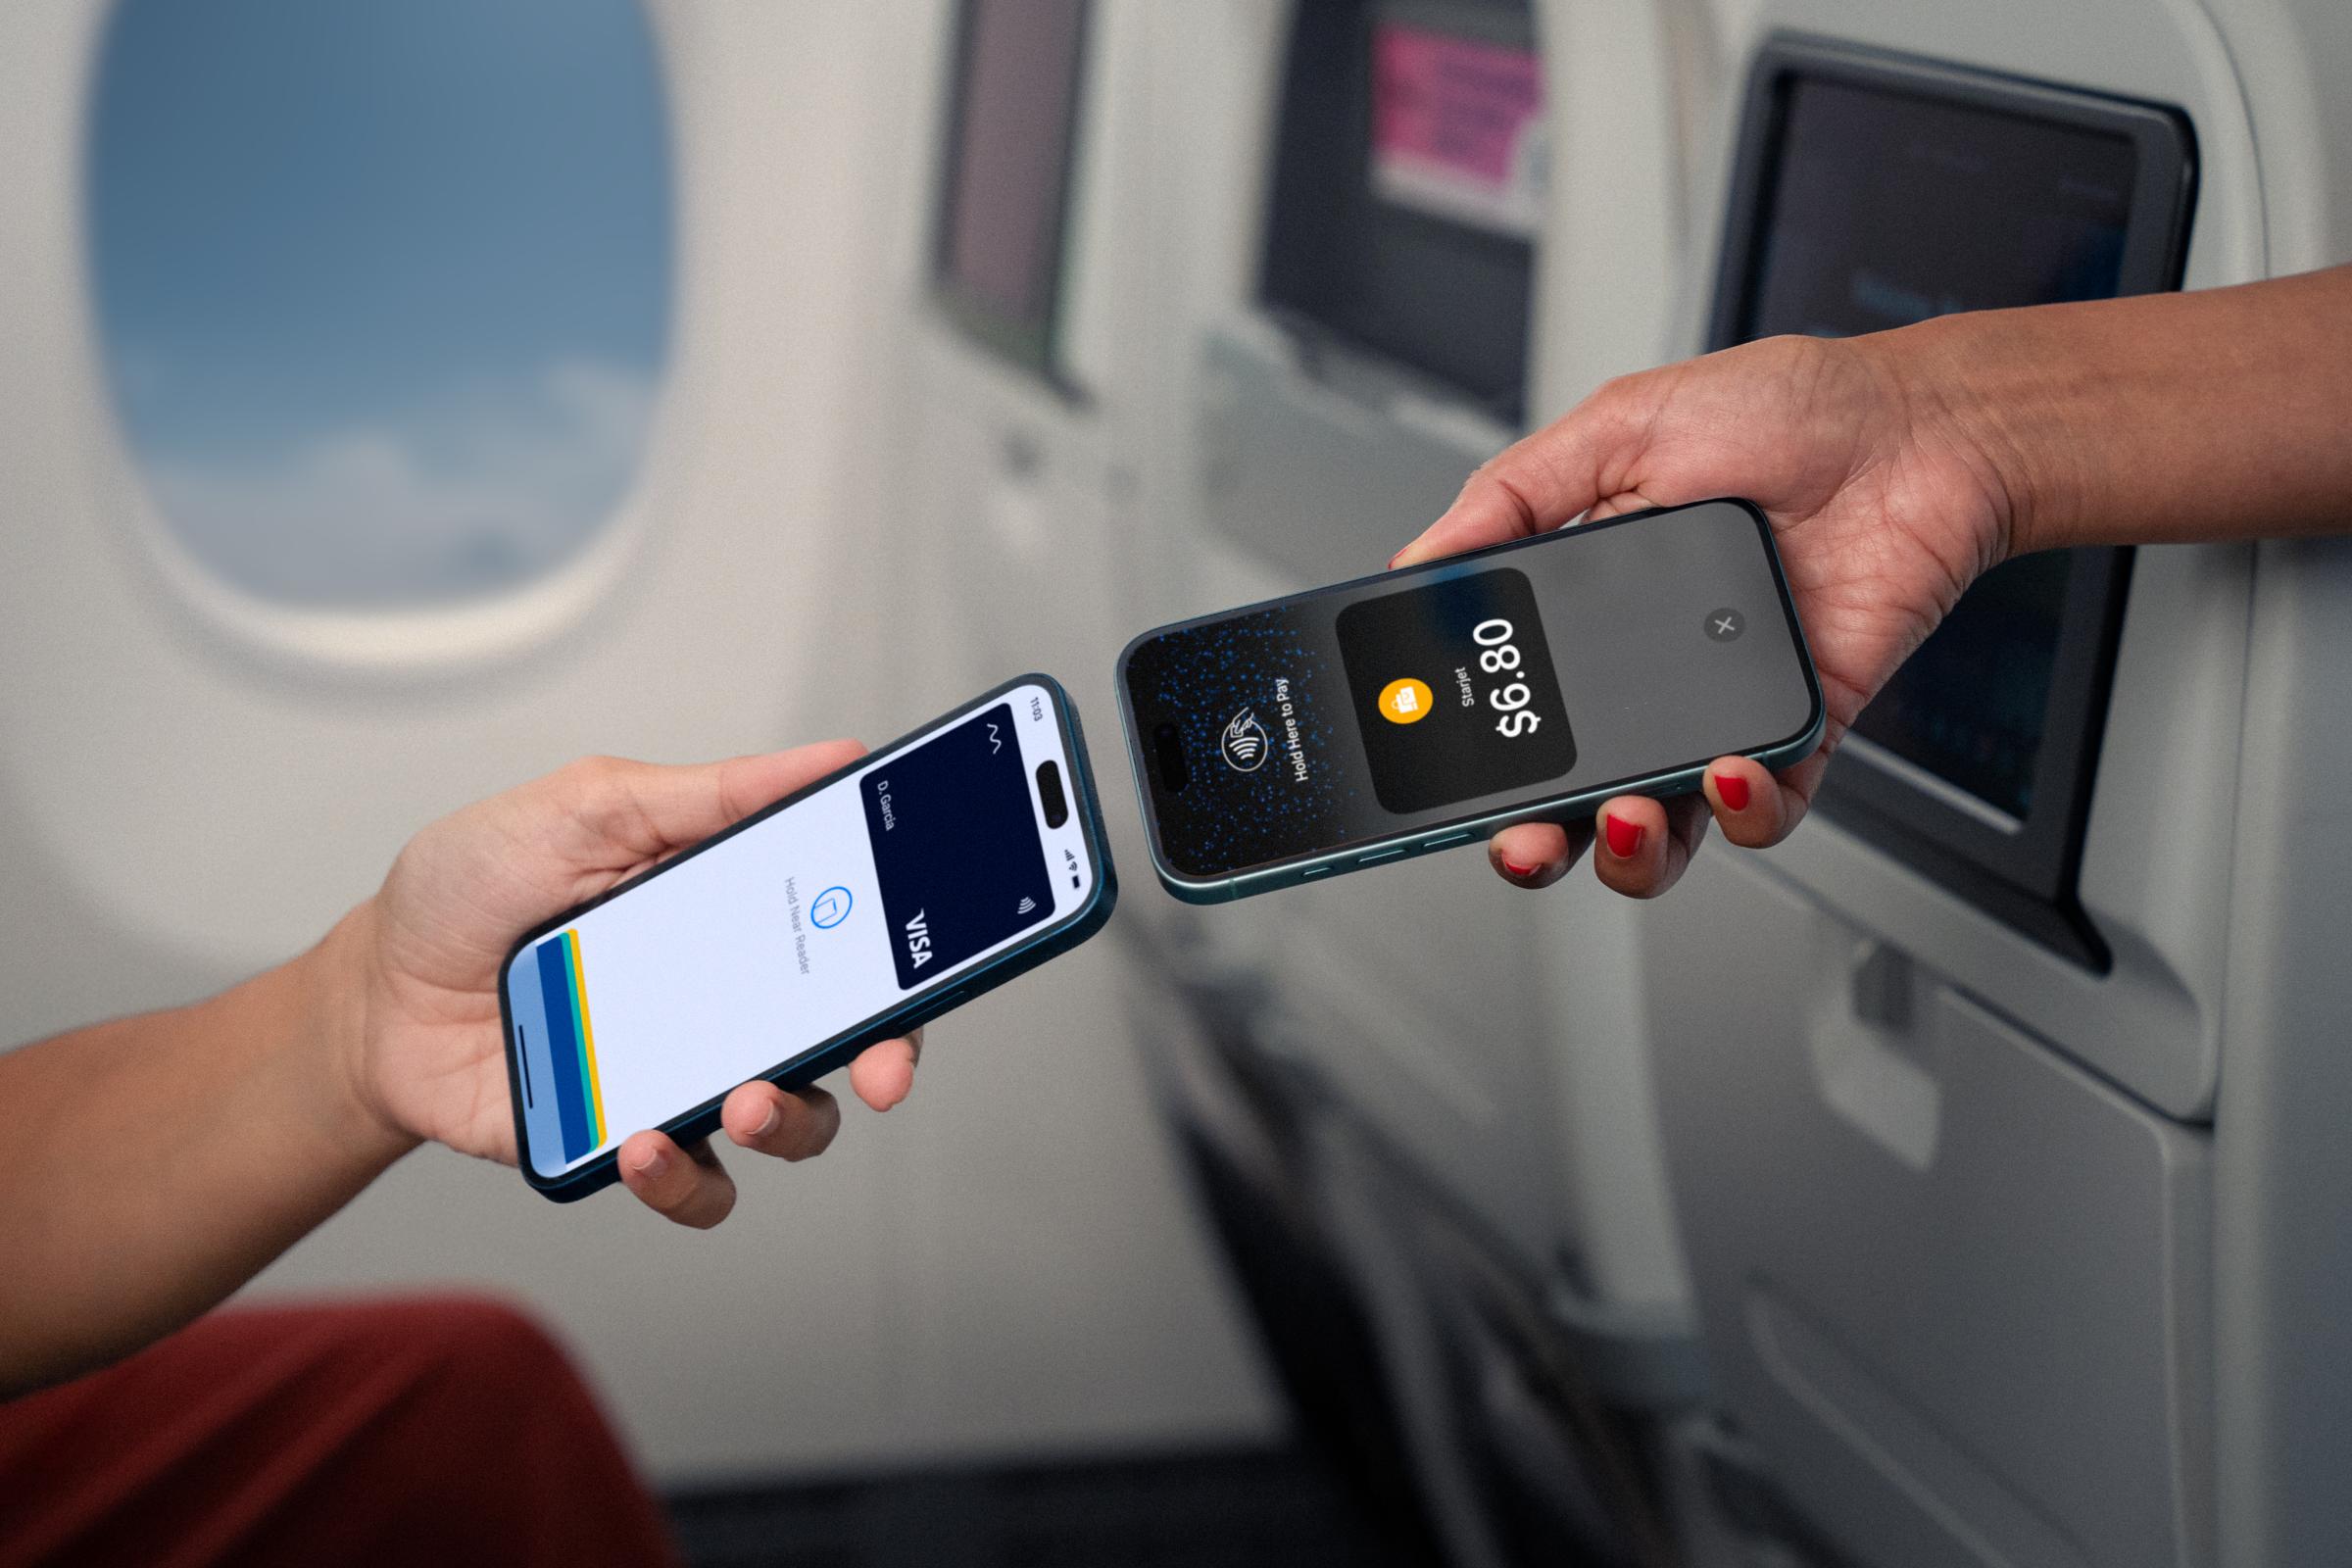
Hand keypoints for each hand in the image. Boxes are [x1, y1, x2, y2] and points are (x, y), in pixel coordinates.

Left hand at [322, 743, 921, 1227]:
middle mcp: (731, 996)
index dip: (917, 940)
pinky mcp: (633, 1143)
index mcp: (737, 908)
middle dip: (889, 1055)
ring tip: (740, 1103)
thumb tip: (831, 757)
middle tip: (881, 1066)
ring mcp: (687, 1075)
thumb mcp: (587, 807)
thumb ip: (709, 792)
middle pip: (855, 1035)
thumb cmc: (476, 889)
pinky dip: (683, 1175)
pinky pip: (697, 1185)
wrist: (373, 994)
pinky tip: (641, 1141)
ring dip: (787, 1119)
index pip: (856, 926)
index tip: (947, 946)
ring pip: (793, 1122)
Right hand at [1393, 331, 2013, 897]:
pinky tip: (1729, 769)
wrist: (1921, 428)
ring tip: (1628, 815)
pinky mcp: (1798, 732)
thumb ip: (1513, 493)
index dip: (1472, 758)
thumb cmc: (1790, 412)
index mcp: (1588, 617)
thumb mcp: (1619, 427)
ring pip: (1661, 832)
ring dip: (1631, 850)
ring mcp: (1720, 714)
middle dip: (1535, 840)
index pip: (1511, 710)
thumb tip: (1421, 560)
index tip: (1439, 776)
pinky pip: (1764, 811)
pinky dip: (1743, 812)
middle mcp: (1646, 681)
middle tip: (1523, 838)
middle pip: (1569, 796)